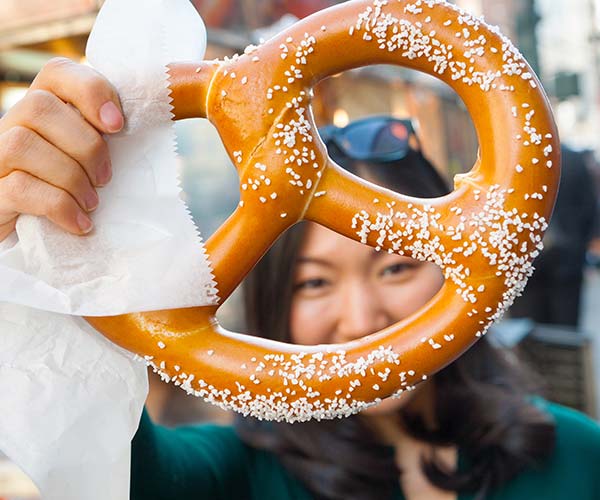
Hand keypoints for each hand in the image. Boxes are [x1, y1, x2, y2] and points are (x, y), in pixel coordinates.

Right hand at [0, 57, 123, 242]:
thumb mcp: (92, 160)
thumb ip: (108, 137)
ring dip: (71, 177)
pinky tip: (81, 224)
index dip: (90, 91)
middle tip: (106, 179)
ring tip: (92, 203)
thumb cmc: (73, 191)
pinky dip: (59, 206)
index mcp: (42, 109)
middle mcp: (12, 124)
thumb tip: (164, 119)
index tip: (118, 126)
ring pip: (23, 144)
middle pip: (40, 107)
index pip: (57, 73)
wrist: (34, 233)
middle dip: (86, 145)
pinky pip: (20, 188)